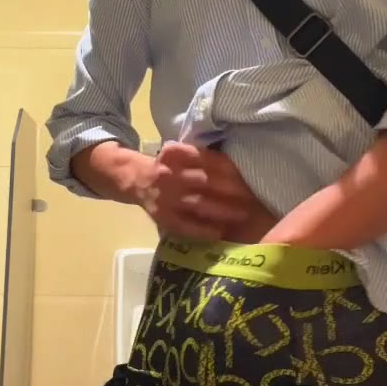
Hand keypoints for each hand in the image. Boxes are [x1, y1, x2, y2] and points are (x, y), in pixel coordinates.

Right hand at [140, 141, 273, 241]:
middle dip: (230, 191)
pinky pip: (185, 226)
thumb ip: (202, 157)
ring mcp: (165, 198)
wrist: (134, 178)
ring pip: (197, 204)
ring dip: (222, 210)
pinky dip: (203, 230)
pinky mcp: (163, 217)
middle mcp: (170, 175)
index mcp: (175, 155)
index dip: (228, 169)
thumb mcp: (180, 153)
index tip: (247, 177)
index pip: (205, 159)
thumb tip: (238, 166)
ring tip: (243, 215)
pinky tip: (220, 232)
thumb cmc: (168, 166)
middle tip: (252, 198)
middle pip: (205, 181)